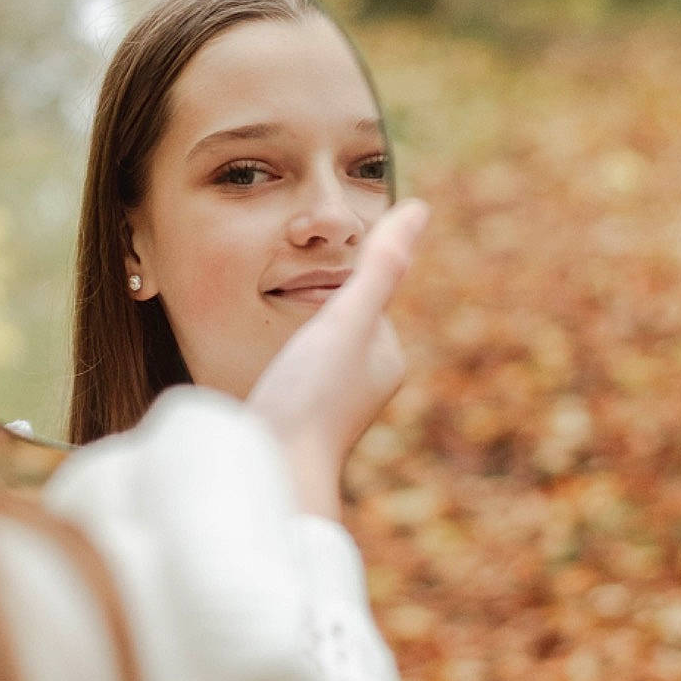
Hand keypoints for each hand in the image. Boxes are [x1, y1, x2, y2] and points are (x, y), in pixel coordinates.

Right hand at [248, 198, 428, 519]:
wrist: (272, 472)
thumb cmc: (310, 395)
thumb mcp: (344, 319)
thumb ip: (379, 267)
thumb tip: (418, 209)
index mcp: (386, 357)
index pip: (361, 295)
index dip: (328, 284)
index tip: (302, 286)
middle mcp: (366, 384)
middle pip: (334, 320)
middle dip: (307, 311)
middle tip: (280, 315)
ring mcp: (334, 405)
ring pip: (310, 347)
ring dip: (288, 339)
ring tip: (273, 353)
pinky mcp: (301, 420)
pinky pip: (292, 374)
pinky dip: (276, 365)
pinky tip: (261, 376)